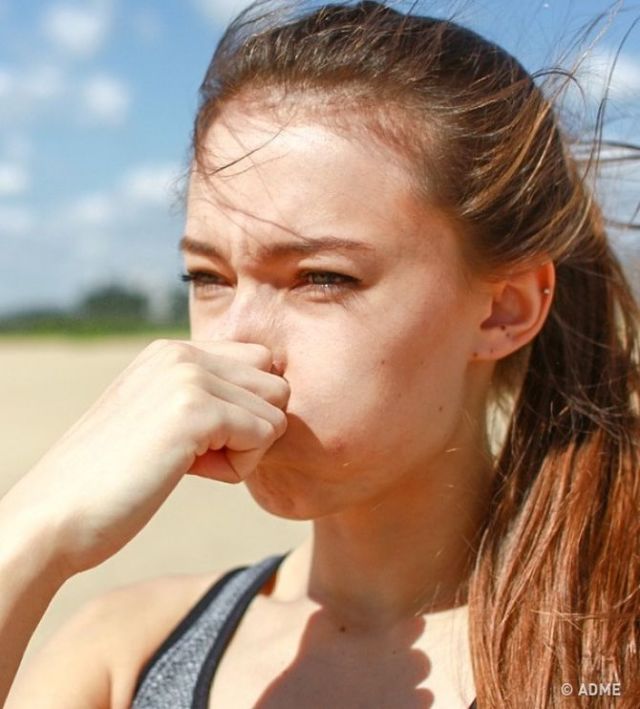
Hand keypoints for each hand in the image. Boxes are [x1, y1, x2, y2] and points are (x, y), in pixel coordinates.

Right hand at [6, 339, 288, 577]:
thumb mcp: (158, 416)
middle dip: (252, 427)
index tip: (199, 437)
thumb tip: (274, 396)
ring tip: (189, 463)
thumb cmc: (113, 477)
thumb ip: (204, 395)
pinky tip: (189, 473)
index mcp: (172, 350)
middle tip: (200, 454)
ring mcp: (188, 377)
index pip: (258, 363)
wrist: (56, 514)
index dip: (244, 409)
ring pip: (275, 412)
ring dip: (245, 450)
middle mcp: (182, 352)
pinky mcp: (195, 411)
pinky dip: (238, 467)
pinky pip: (265, 436)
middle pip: (275, 384)